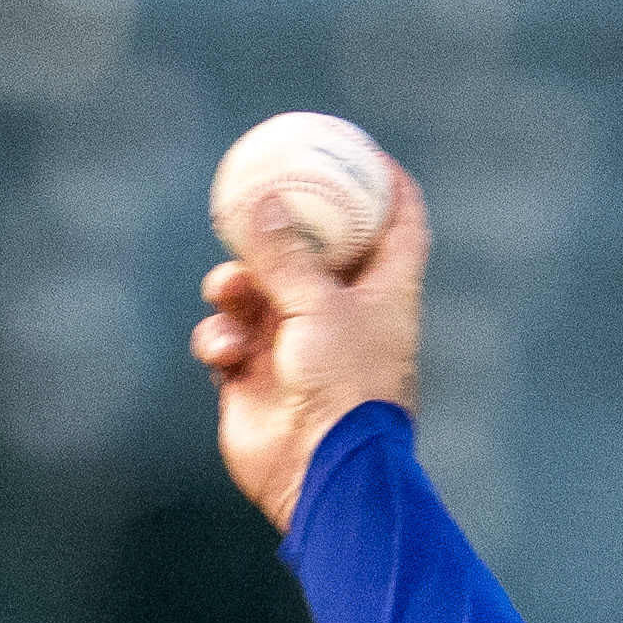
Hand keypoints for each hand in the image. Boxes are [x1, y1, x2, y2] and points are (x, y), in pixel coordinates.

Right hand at [193, 162, 430, 528]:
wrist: (319, 473)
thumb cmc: (342, 388)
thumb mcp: (316, 305)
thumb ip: (283, 251)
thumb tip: (258, 198)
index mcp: (385, 293)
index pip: (401, 226)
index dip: (388, 185)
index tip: (362, 149)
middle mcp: (346, 315)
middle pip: (316, 249)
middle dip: (279, 227)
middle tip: (251, 198)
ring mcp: (299, 346)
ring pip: (257, 289)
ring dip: (236, 285)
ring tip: (229, 292)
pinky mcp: (257, 377)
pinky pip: (227, 336)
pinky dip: (221, 337)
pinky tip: (226, 353)